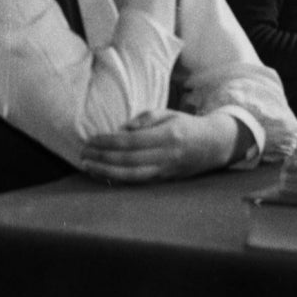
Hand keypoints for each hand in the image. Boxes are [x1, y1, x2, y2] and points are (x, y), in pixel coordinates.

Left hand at [77, 110, 240, 184]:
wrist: (213, 145)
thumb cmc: (185, 126)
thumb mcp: (167, 114)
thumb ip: (144, 120)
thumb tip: (121, 130)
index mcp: (168, 136)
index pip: (131, 142)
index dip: (108, 142)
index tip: (91, 140)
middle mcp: (167, 156)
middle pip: (128, 160)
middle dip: (102, 158)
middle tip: (83, 154)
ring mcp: (166, 171)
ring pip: (132, 175)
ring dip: (106, 172)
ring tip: (88, 166)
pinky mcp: (165, 180)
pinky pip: (138, 182)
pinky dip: (118, 179)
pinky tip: (103, 175)